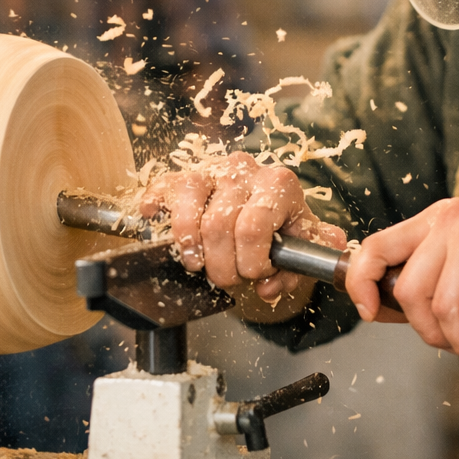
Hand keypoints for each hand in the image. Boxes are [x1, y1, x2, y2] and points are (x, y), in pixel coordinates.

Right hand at [140, 152, 346, 303]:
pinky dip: (156, 211)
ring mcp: (210, 170)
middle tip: (229, 277)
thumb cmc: (284, 225)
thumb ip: (295, 271)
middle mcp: (243, 170)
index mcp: (278, 184)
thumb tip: (268, 288)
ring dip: (190, 248)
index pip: (252, 229)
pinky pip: (162, 190)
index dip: (251, 263)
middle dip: (221, 267)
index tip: (256, 274)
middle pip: (218, 226)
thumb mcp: (301, 245)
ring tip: (198, 264)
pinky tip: (158, 223)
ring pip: (188, 211)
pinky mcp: (183, 176)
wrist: (269, 202)